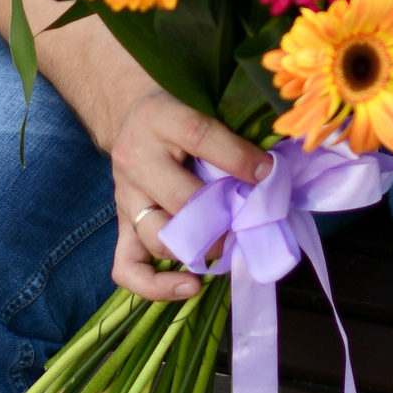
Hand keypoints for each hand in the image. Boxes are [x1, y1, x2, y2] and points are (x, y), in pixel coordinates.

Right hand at [108, 88, 267, 302]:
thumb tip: (271, 173)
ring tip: (227, 251)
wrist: (127, 113)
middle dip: (223, 219)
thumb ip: (230, 135)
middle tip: (250, 226)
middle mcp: (137, 158)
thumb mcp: (199, 106)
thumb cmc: (177, 111)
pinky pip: (127, 267)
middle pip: (181, 198)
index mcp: (161, 119)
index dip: (239, 160)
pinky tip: (189, 286)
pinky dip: (156, 286)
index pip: (202, 137)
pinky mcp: (120, 223)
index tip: (269, 176)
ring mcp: (126, 196)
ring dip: (199, 251)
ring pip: (159, 236)